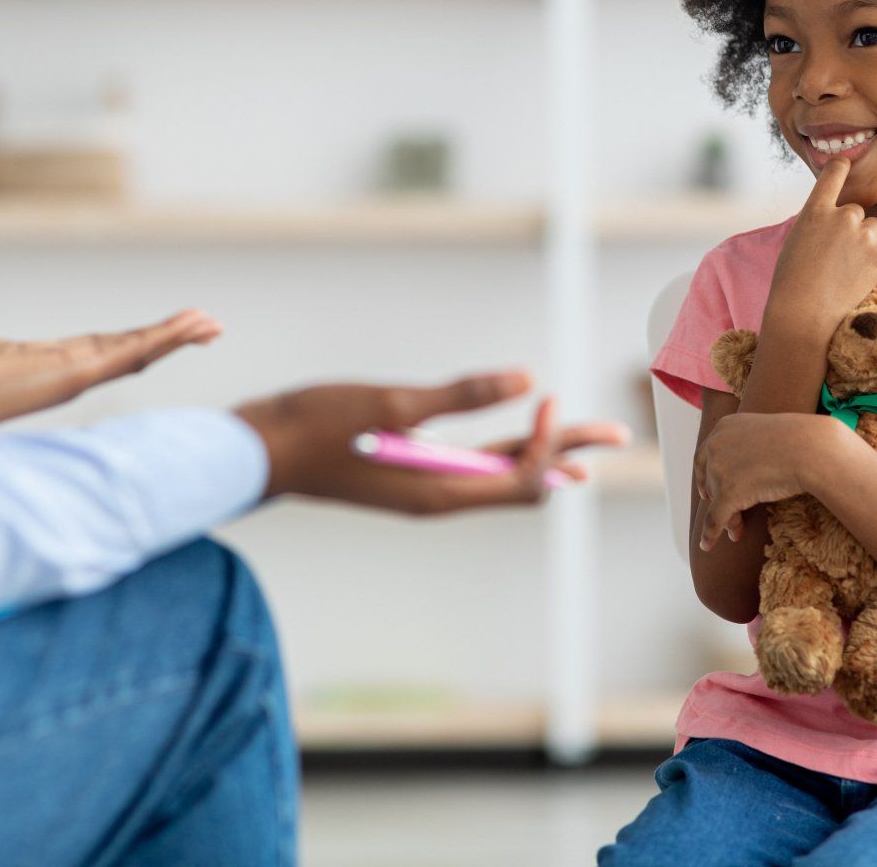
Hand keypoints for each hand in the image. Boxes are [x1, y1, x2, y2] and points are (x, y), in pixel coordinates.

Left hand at [0, 248, 221, 432]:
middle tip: (209, 323)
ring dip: (174, 337)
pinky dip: (160, 341)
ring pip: (136, 353)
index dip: (136, 335)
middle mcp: (61, 371)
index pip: (100, 346)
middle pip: (130, 350)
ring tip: (212, 323)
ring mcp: (70, 376)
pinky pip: (126, 356)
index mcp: (39, 360)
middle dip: (169, 337)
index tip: (168, 326)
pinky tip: (190, 328)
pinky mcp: (72, 378)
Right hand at [236, 372, 629, 513]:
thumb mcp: (391, 403)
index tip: (546, 398)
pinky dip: (500, 453)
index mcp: (439, 490)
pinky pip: (468, 467)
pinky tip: (509, 440)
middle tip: (619, 434)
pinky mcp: (405, 471)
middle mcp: (437, 496)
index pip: (519, 478)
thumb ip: (459, 395)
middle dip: (568, 453)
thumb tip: (525, 382)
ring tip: (582, 446)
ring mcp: (421, 486)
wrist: (257, 450)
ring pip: (495, 473)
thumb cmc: (317, 426)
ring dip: (538, 454)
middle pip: (519, 479)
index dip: (545, 443)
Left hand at [695, 411, 846, 549]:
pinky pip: (714, 519)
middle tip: (724, 511)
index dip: (705, 475)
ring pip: (716, 501)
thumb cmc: (801, 440)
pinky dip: (709, 534)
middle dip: (717, 498)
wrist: (811, 449)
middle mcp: (715, 446)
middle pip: (710, 479)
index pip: (705, 455)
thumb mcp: (770, 432)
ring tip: (736, 531)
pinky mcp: (728, 493)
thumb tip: (757, 460)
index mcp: (724, 427)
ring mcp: (720, 469)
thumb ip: (756, 442)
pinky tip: (706, 546)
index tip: (707, 490)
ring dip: (727, 518)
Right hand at [762, 157, 876, 335]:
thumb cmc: (792, 282)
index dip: (841, 167)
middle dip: (851, 227)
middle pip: (857, 210)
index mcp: (816, 209)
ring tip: (851, 266)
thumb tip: (834, 217)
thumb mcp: (796, 240)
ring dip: (869, 241)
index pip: (834, 172)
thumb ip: (817, 221)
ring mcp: (864, 235)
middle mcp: (843, 216)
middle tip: (837, 254)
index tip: (845, 164)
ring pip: (876, 227)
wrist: (803, 313)